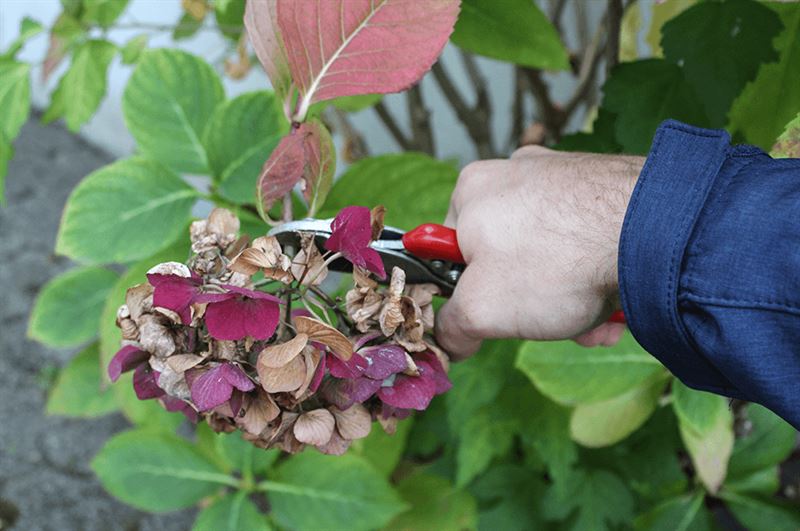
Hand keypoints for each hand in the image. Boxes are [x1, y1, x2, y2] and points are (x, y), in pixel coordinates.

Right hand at [435, 146, 643, 359]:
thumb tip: (450, 341)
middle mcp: (515, 172)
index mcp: (472, 190)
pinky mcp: (606, 186)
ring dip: (569, 299)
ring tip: (595, 321)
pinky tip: (616, 301)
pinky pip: (588, 241)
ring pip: (552, 255)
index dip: (471, 293)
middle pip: (508, 257)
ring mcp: (564, 175)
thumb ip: (452, 328)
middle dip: (532, 304)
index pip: (452, 252)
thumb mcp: (481, 310)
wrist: (655, 233)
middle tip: (555, 324)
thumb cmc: (557, 263)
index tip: (496, 316)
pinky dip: (597, 276)